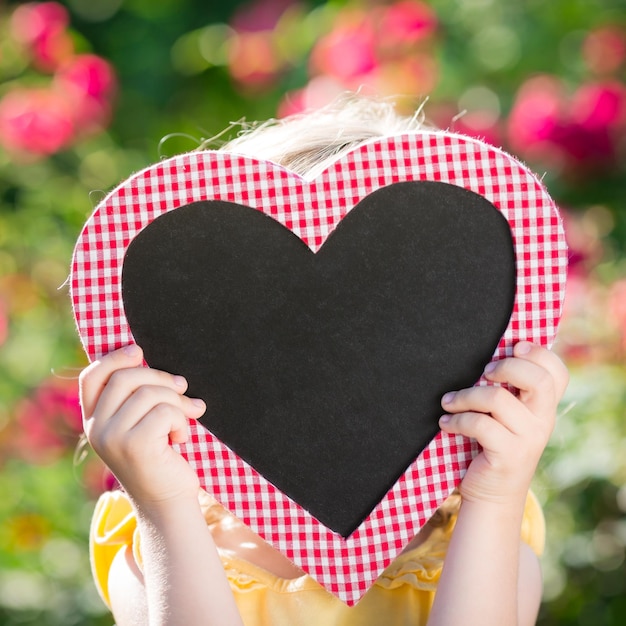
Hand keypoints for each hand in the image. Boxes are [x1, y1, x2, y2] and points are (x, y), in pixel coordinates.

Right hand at [80, 345, 206, 507]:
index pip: (91, 377)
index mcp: (94, 421)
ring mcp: (112, 437)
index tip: (139, 350)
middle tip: (183, 388)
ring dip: (178, 402)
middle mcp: (96, 429)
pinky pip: (165, 411)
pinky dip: (182, 420)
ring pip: (150, 393)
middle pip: (126, 377)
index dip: (114, 357)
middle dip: (161, 377)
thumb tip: (145, 357)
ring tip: (186, 418)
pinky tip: (181, 438)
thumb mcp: (140, 425)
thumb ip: (137, 398)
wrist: (167, 503)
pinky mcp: (135, 445)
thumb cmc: (159, 458)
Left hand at [438, 341, 567, 504]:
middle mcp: (542, 421)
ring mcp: (528, 439)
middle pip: (539, 380)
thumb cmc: (491, 446)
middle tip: (484, 373)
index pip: (557, 373)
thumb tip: (487, 356)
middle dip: (507, 367)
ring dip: (465, 396)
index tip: (512, 348)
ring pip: (497, 399)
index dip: (539, 354)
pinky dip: (456, 420)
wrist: (491, 496)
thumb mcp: (505, 418)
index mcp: (543, 407)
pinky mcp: (509, 456)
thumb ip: (506, 391)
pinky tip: (446, 423)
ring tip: (448, 403)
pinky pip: (479, 425)